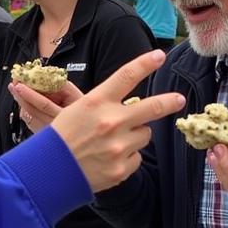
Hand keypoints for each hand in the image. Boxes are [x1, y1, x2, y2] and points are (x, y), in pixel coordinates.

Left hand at [10, 81, 83, 132]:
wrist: (87, 129)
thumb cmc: (85, 110)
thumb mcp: (77, 95)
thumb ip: (62, 86)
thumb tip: (45, 76)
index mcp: (65, 116)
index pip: (44, 104)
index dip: (30, 94)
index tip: (20, 85)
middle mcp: (55, 127)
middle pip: (32, 111)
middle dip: (20, 96)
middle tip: (14, 85)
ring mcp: (47, 133)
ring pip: (28, 117)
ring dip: (21, 102)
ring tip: (15, 89)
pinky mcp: (43, 135)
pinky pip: (30, 121)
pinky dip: (25, 110)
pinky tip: (23, 101)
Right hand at [48, 50, 185, 192]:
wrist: (49, 172)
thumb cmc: (61, 138)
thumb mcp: (76, 110)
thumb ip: (104, 105)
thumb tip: (133, 104)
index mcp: (96, 102)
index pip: (126, 76)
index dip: (146, 63)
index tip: (160, 55)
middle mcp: (111, 122)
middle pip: (153, 107)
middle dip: (169, 102)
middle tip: (179, 99)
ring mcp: (118, 146)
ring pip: (145, 134)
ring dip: (135, 135)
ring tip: (113, 142)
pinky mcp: (122, 168)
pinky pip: (137, 157)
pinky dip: (127, 158)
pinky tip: (109, 159)